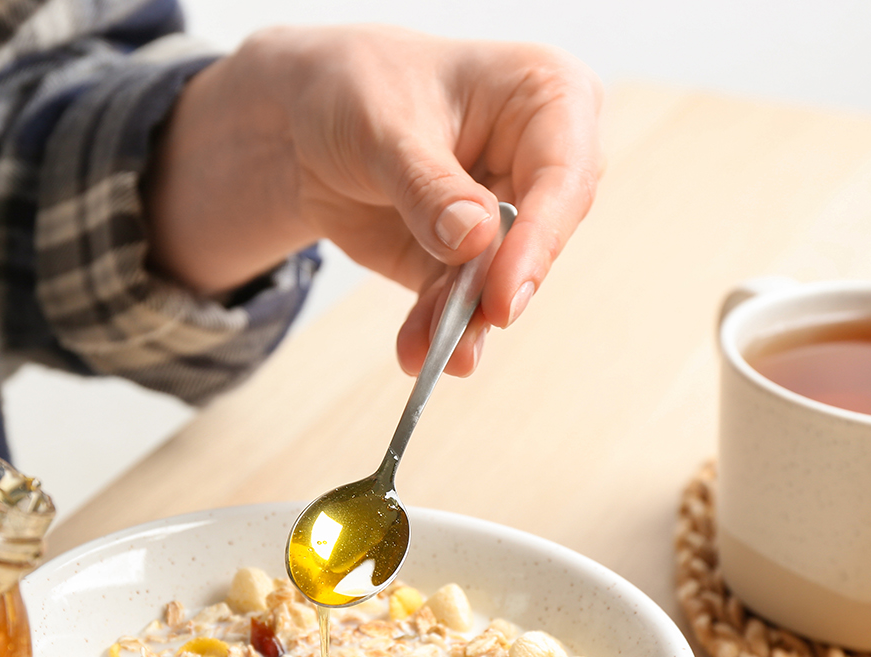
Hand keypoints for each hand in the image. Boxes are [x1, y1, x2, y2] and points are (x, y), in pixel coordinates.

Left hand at [147, 24, 603, 375]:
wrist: (306, 117)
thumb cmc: (358, 87)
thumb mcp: (382, 126)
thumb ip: (428, 185)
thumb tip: (476, 240)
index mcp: (547, 97)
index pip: (565, 174)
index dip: (541, 237)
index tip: (507, 290)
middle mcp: (538, 160)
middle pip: (541, 237)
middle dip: (501, 288)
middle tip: (476, 328)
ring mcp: (507, 216)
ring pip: (501, 280)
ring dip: (466, 322)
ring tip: (436, 355)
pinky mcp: (469, 260)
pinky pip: (460, 301)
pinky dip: (436, 328)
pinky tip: (416, 350)